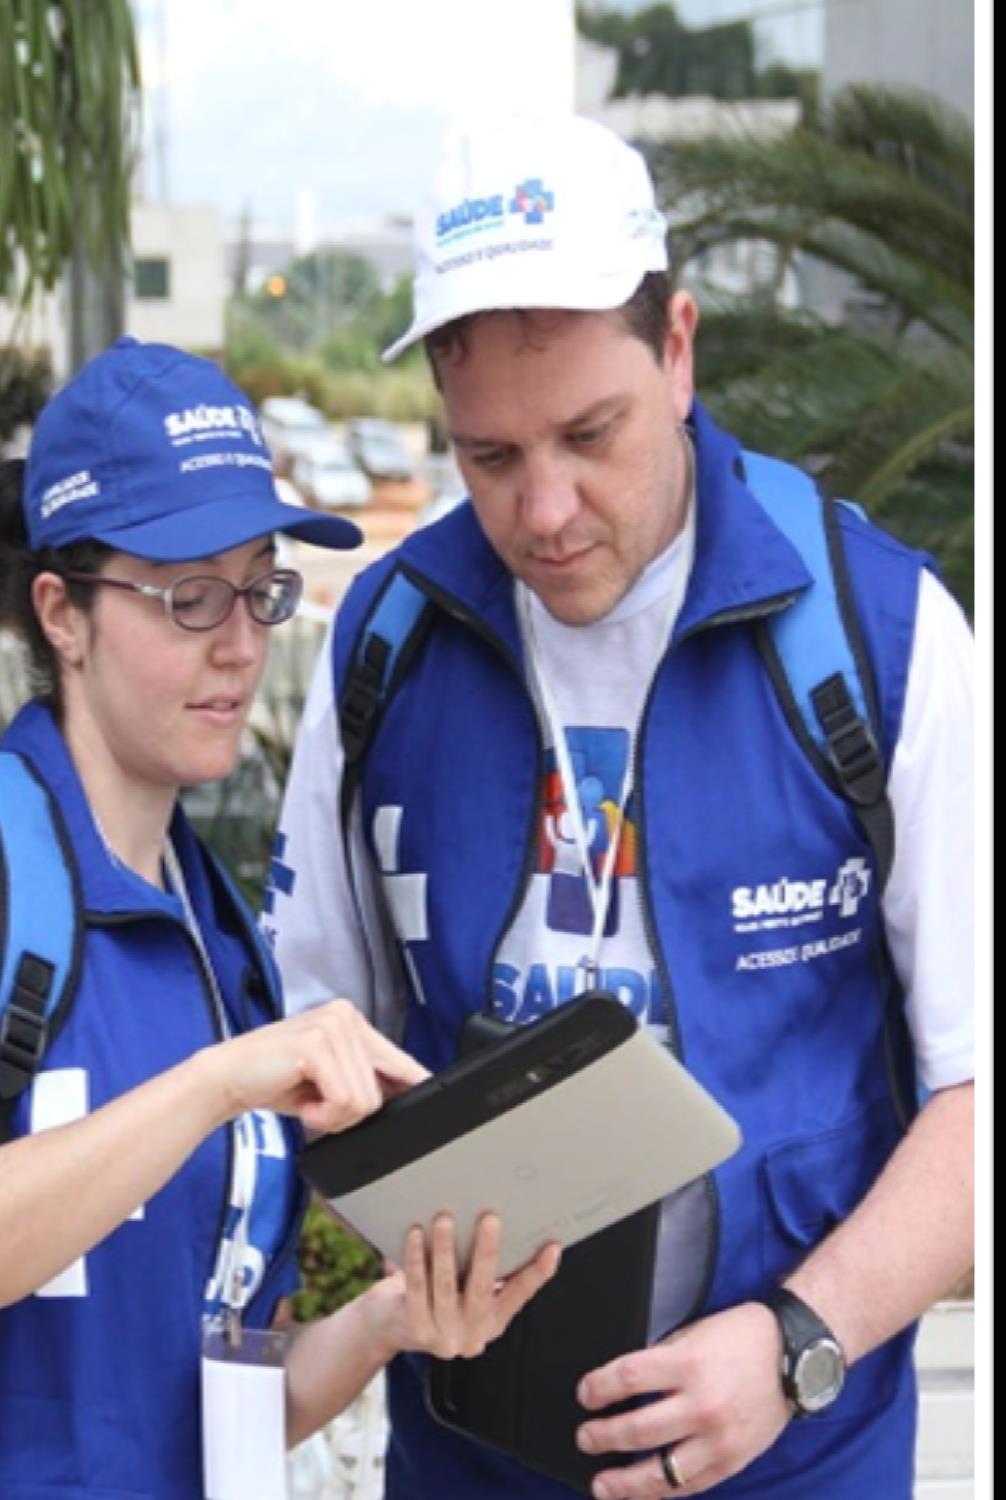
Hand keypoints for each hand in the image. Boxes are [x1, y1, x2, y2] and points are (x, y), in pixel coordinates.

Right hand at [199, 1000, 428, 1130]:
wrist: (226, 1078)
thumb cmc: (276, 1080)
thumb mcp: (328, 1079)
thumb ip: (362, 1080)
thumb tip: (403, 1097)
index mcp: (353, 1021)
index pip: (399, 1058)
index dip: (414, 1082)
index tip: (434, 1092)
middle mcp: (346, 1016)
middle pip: (380, 1090)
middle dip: (349, 1113)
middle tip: (317, 1106)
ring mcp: (332, 1027)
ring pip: (365, 1100)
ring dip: (334, 1117)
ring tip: (308, 1104)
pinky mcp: (317, 1044)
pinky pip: (345, 1100)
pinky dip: (323, 1116)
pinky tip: (303, 1105)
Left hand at [360, 1211, 560, 1362]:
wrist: (388, 1327)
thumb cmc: (433, 1296)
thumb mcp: (465, 1289)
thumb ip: (484, 1269)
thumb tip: (499, 1225)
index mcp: (492, 1321)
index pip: (520, 1294)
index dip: (538, 1272)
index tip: (552, 1247)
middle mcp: (471, 1333)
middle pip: (482, 1289)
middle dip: (487, 1251)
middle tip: (490, 1219)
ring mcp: (442, 1334)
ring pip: (446, 1286)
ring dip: (445, 1249)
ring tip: (445, 1219)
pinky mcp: (414, 1327)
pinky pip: (416, 1287)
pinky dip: (416, 1258)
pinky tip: (416, 1234)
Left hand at [576, 1303, 789, 1496]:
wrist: (794, 1356)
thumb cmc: (740, 1338)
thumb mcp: (694, 1334)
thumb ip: (661, 1361)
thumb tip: (621, 1384)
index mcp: (689, 1363)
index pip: (628, 1379)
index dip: (599, 1388)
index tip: (584, 1394)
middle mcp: (703, 1404)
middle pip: (638, 1429)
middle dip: (603, 1436)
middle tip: (585, 1438)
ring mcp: (719, 1439)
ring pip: (662, 1472)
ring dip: (625, 1482)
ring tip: (601, 1484)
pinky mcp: (732, 1461)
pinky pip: (690, 1485)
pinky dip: (662, 1492)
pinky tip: (642, 1492)